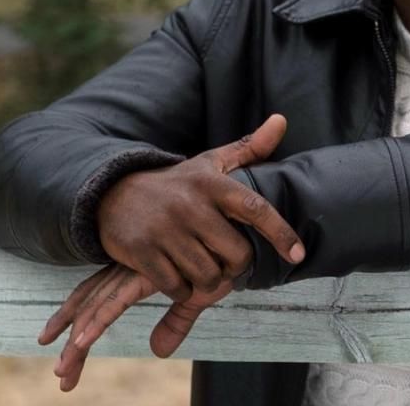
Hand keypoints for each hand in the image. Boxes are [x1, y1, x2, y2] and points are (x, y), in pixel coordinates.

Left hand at [39, 263, 230, 390]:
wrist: (239, 239)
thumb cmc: (219, 260)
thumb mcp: (196, 297)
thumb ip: (174, 322)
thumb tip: (158, 352)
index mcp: (132, 269)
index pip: (93, 294)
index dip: (69, 316)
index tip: (49, 339)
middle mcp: (127, 269)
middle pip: (87, 305)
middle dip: (69, 338)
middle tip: (60, 373)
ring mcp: (135, 270)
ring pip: (95, 309)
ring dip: (77, 341)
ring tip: (63, 369)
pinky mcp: (147, 274)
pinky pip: (115, 303)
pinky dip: (96, 323)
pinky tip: (82, 341)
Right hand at [96, 114, 304, 302]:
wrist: (111, 193)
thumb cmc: (175, 183)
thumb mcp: (209, 163)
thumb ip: (249, 148)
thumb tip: (281, 120)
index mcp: (212, 184)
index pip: (256, 209)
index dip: (281, 233)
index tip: (298, 254)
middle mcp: (190, 205)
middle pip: (235, 254)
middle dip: (236, 266)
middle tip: (226, 261)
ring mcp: (164, 229)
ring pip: (207, 275)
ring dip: (209, 281)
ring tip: (204, 269)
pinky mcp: (141, 251)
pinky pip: (177, 287)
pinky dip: (183, 290)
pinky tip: (180, 278)